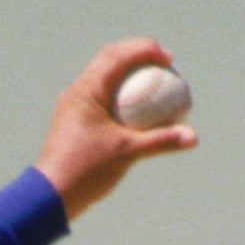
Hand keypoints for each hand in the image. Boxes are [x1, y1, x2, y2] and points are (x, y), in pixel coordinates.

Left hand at [31, 38, 198, 222]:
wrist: (50, 195)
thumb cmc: (86, 171)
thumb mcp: (127, 154)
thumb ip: (162, 141)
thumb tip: (194, 137)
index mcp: (85, 90)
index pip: (116, 55)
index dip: (144, 49)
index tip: (169, 58)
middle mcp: (76, 91)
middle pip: (109, 59)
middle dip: (137, 54)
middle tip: (164, 63)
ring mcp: (73, 105)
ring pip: (103, 77)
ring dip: (128, 72)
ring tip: (154, 80)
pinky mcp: (74, 119)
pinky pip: (101, 96)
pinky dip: (121, 94)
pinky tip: (138, 108)